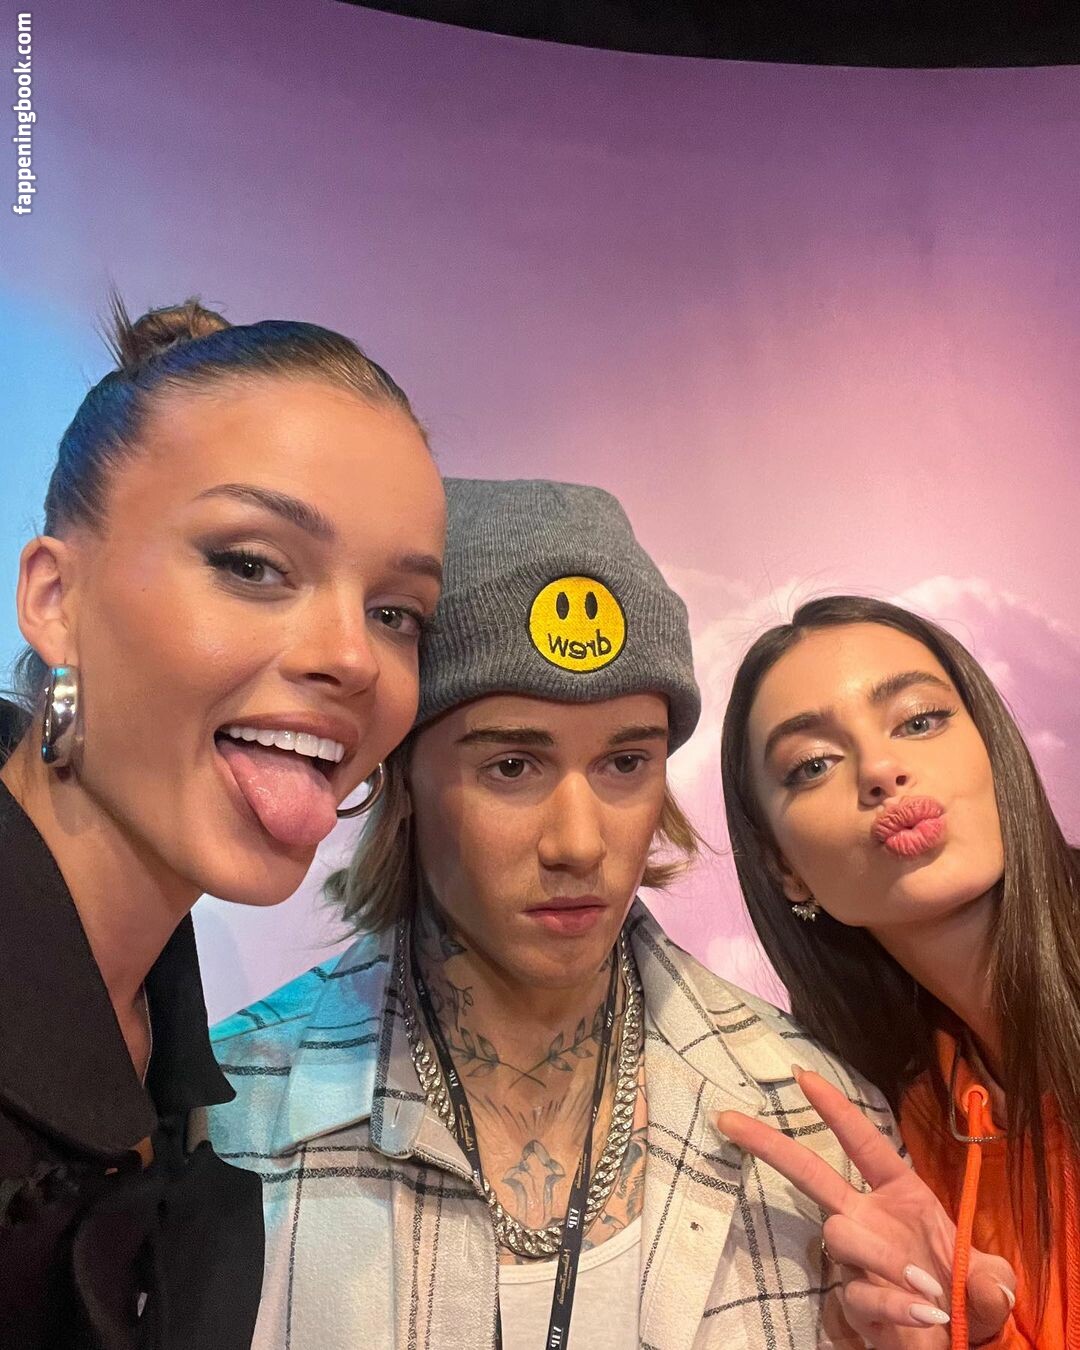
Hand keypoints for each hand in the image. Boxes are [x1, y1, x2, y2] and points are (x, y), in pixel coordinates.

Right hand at [715, 1067, 1015, 1347]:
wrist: (956, 1345)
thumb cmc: (967, 1298)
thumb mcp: (990, 1281)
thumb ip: (991, 1277)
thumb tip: (983, 1279)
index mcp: (900, 1196)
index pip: (862, 1143)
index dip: (835, 1109)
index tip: (802, 1075)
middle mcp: (868, 1220)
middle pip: (809, 1173)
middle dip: (768, 1143)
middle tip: (729, 1119)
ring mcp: (855, 1261)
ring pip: (839, 1233)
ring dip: (882, 1256)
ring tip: (929, 1287)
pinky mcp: (853, 1302)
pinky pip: (860, 1293)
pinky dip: (896, 1303)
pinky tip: (925, 1313)